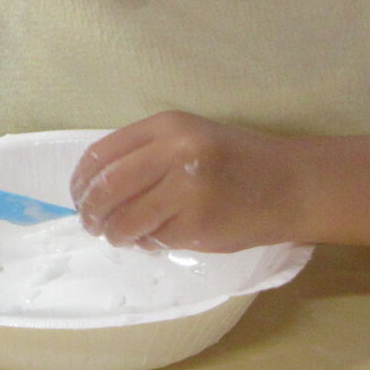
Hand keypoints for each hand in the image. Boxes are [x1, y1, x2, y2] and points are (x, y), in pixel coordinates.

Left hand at [70, 112, 309, 251]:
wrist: (292, 184)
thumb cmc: (235, 161)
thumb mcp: (189, 138)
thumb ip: (145, 153)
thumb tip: (92, 184)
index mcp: (168, 126)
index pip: (102, 154)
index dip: (81, 181)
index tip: (77, 196)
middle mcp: (176, 152)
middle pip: (106, 188)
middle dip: (90, 211)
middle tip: (90, 223)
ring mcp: (187, 190)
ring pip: (125, 219)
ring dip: (114, 233)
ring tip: (119, 235)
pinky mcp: (198, 224)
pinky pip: (154, 239)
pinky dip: (145, 243)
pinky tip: (154, 239)